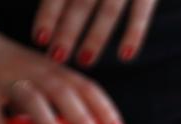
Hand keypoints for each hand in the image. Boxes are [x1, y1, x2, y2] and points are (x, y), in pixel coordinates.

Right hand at [0, 22, 123, 123]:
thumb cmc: (7, 68)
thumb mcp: (38, 76)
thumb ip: (57, 101)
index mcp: (52, 70)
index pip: (85, 86)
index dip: (103, 109)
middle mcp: (34, 71)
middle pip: (63, 91)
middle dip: (81, 117)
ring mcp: (6, 79)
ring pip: (31, 98)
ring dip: (48, 123)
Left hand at [32, 0, 158, 66]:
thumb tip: (49, 4)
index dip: (48, 14)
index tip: (39, 39)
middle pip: (80, 2)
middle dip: (67, 31)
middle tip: (56, 57)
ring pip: (108, 10)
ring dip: (96, 37)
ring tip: (84, 61)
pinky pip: (141, 12)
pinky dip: (134, 34)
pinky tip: (125, 56)